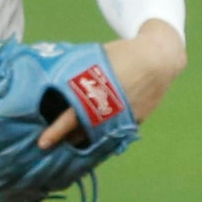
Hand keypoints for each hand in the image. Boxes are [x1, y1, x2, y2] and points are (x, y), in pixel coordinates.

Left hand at [35, 20, 183, 148]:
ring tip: (68, 141)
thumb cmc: (122, 54)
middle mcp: (111, 109)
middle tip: (48, 146)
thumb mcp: (95, 59)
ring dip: (82, 139)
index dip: (56, 132)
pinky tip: (93, 133)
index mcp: (98, 93)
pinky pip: (114, 131)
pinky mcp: (135, 120)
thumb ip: (76, 73)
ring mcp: (124, 117)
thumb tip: (51, 79)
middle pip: (83, 132)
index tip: (42, 143)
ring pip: (98, 136)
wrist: (159, 59)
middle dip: (65, 140)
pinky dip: (102, 133)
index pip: (71, 117)